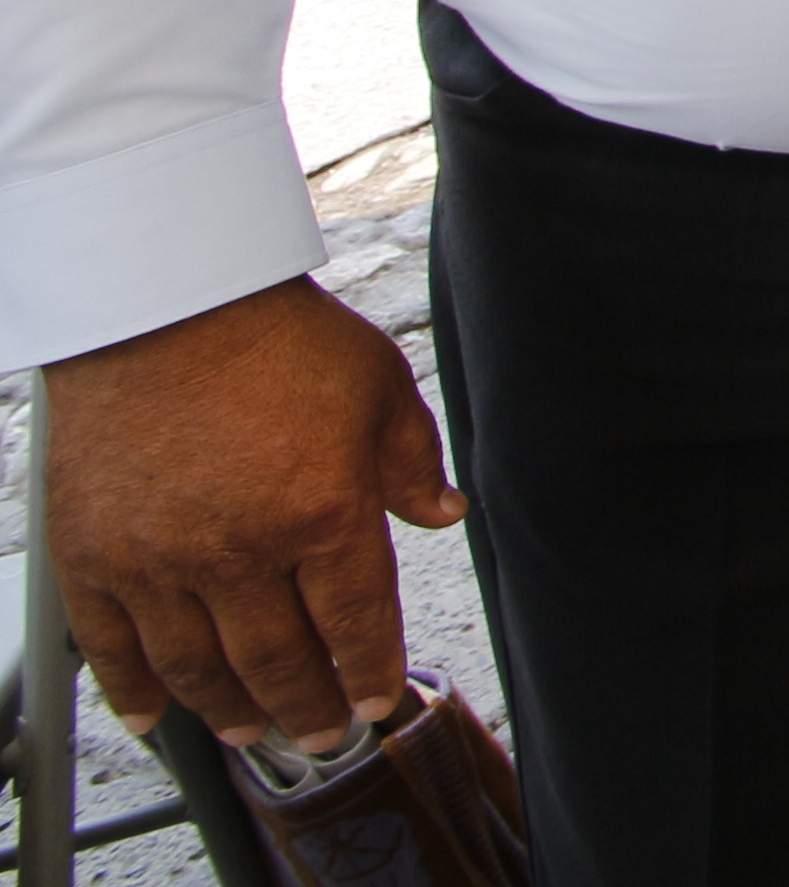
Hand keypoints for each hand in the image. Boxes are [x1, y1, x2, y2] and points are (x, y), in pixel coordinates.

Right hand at [50, 277, 462, 748]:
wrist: (162, 306)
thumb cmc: (275, 337)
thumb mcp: (378, 386)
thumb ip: (410, 461)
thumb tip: (442, 514)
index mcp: (322, 513)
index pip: (356, 623)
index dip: (371, 672)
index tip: (379, 702)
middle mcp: (240, 552)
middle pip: (281, 662)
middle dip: (311, 708)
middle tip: (327, 734)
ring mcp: (159, 562)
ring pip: (200, 669)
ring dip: (233, 712)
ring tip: (258, 733)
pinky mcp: (94, 558)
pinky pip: (113, 648)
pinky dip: (134, 692)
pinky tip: (157, 716)